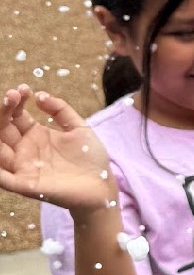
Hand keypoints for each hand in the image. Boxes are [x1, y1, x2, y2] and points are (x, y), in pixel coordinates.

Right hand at [0, 86, 111, 213]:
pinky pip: (4, 178)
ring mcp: (23, 167)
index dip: (15, 101)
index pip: (16, 116)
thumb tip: (40, 96)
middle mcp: (25, 150)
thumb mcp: (79, 128)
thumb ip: (61, 110)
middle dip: (4, 110)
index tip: (23, 89)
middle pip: (3, 129)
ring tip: (2, 114)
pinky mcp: (26, 185)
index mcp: (36, 135)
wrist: (102, 185)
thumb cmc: (90, 158)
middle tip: (12, 94)